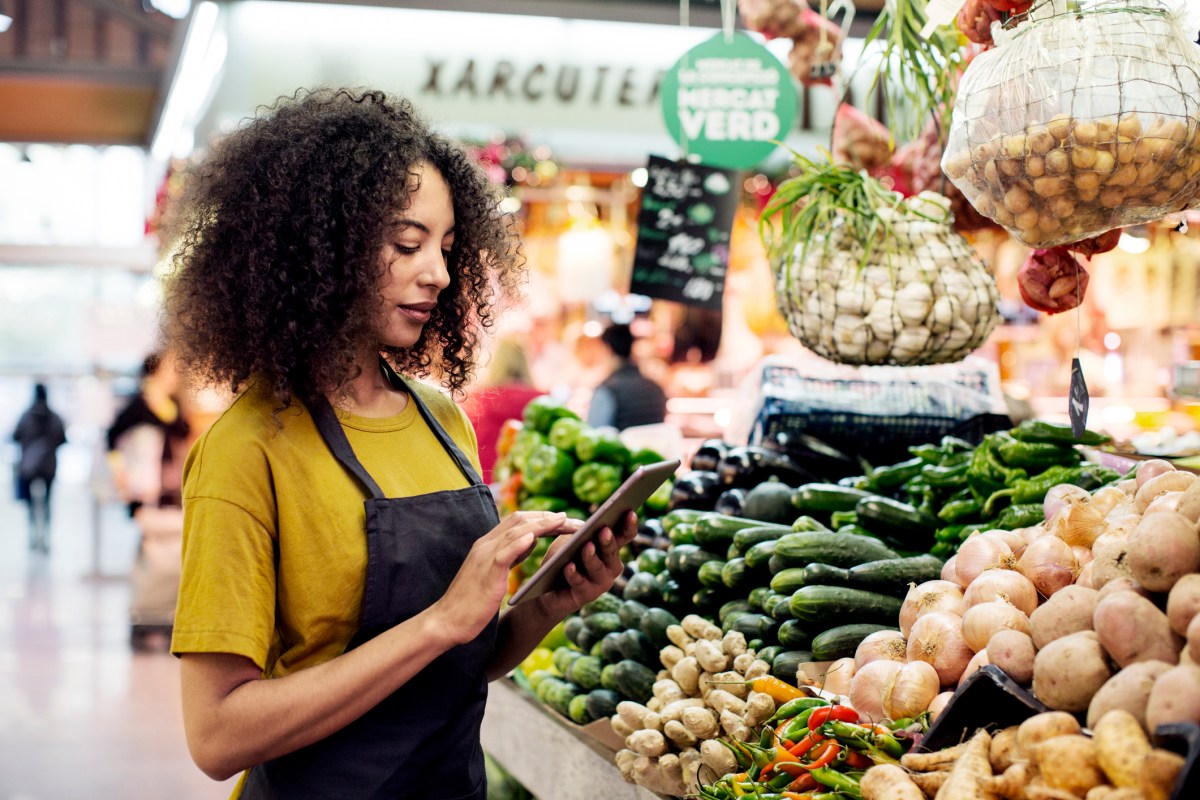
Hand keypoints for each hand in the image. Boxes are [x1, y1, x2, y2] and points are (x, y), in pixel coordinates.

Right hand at [431, 511, 572, 645]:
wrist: (447, 622)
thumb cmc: (472, 602)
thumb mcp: (494, 573)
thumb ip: (510, 555)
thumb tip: (531, 540)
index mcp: (487, 545)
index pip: (517, 521)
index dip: (542, 517)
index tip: (564, 519)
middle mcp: (485, 545)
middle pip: (520, 520)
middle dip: (549, 517)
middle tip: (576, 521)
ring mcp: (485, 556)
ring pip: (516, 531)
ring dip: (543, 525)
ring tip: (566, 522)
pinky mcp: (486, 572)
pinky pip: (505, 553)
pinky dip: (520, 542)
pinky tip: (536, 537)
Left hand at [533, 510, 638, 621]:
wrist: (547, 589)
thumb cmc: (562, 559)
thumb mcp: (570, 539)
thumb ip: (580, 531)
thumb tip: (586, 525)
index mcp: (610, 548)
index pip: (625, 535)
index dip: (629, 525)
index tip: (630, 511)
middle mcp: (610, 566)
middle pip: (612, 552)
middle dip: (608, 541)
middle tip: (604, 530)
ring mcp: (600, 583)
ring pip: (597, 568)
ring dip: (591, 557)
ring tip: (586, 546)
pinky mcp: (585, 595)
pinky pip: (580, 583)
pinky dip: (574, 574)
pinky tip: (569, 566)